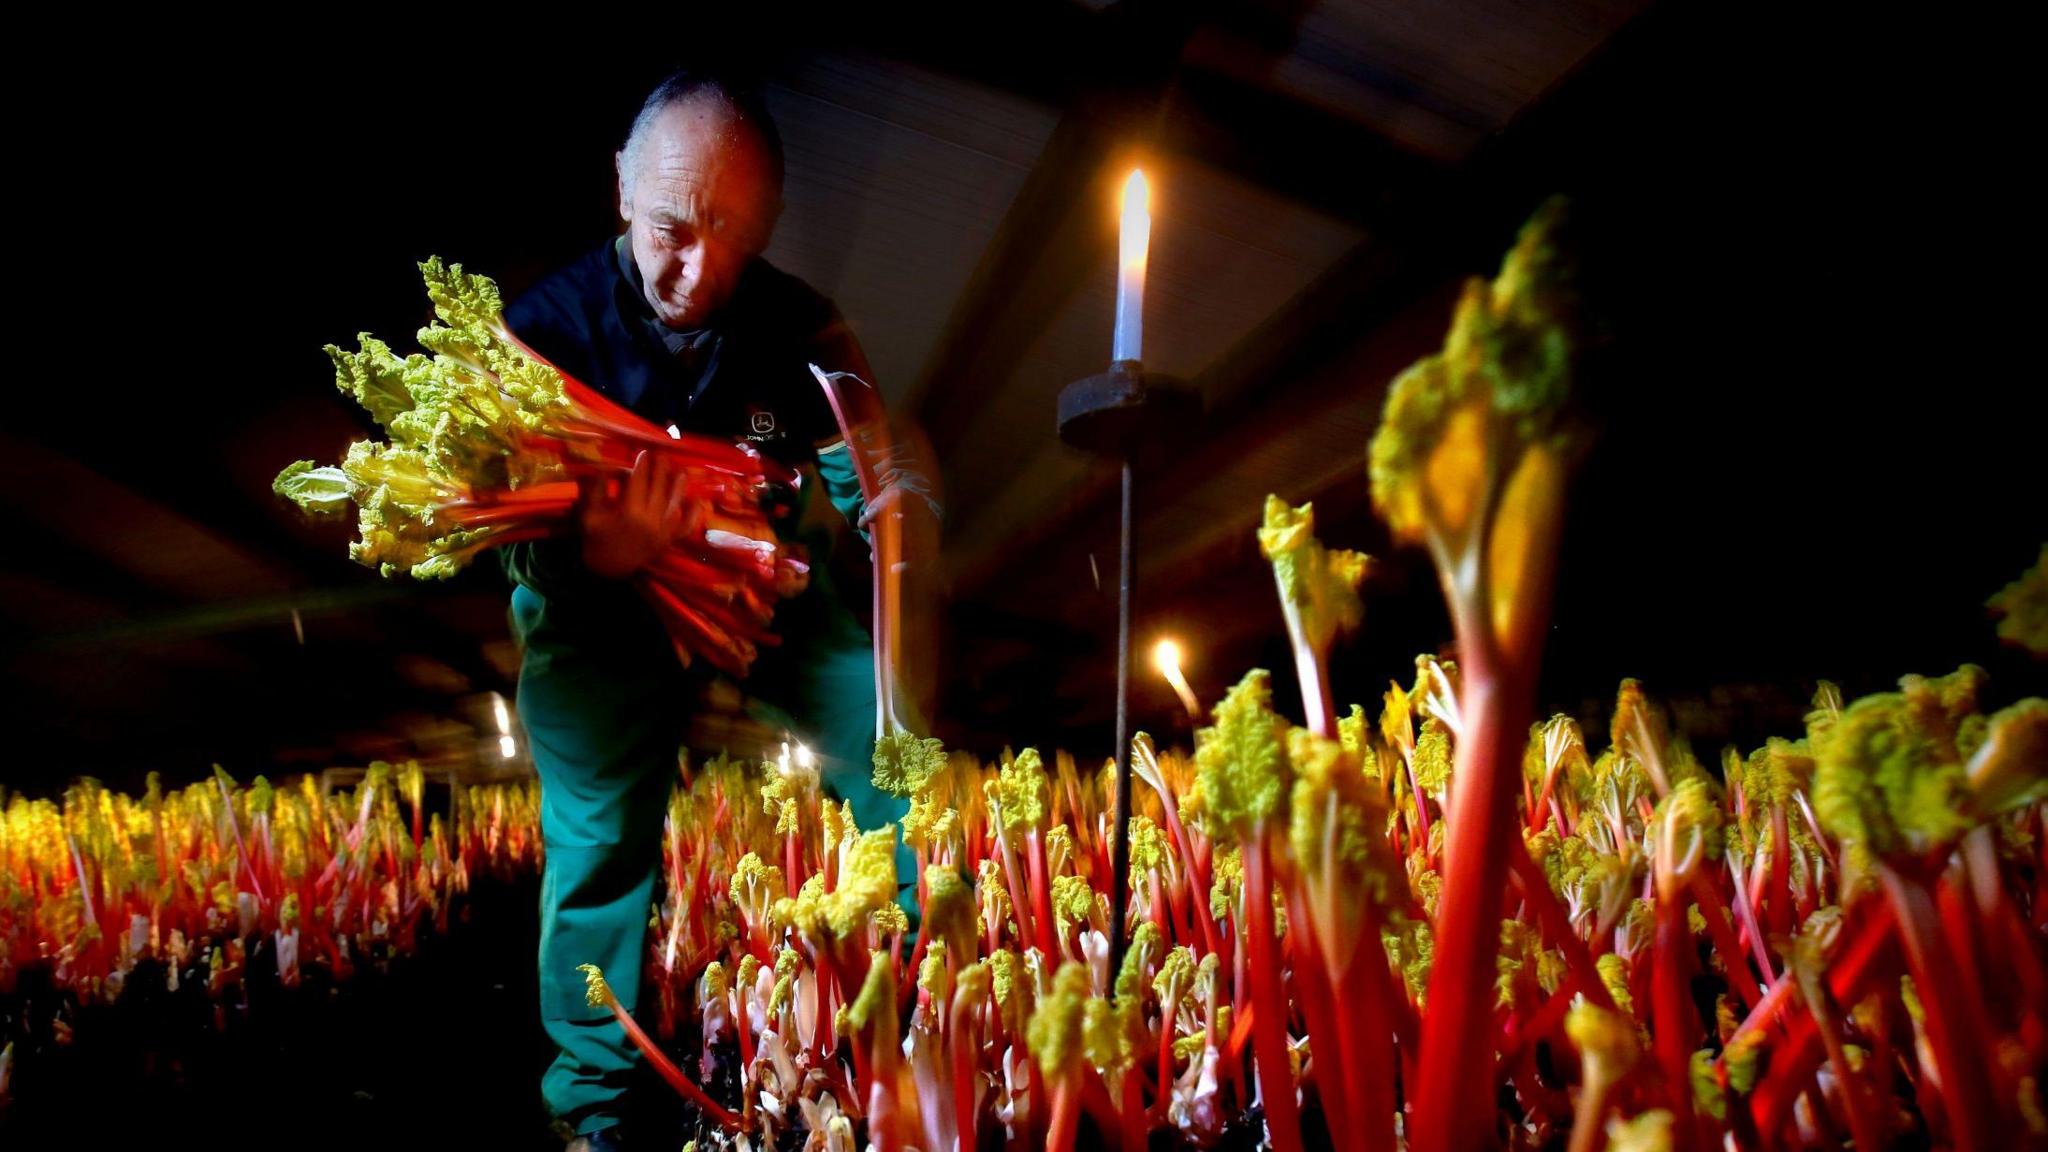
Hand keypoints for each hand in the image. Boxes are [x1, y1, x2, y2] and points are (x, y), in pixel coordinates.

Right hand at [578, 450, 688, 578]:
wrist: (608, 570)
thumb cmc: (596, 540)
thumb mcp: (589, 515)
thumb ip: (596, 492)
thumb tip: (605, 469)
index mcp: (629, 513)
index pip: (638, 482)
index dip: (642, 466)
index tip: (644, 453)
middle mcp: (650, 520)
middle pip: (658, 489)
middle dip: (660, 470)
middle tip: (662, 454)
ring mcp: (662, 532)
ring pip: (674, 504)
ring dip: (678, 486)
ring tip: (680, 471)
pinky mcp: (668, 541)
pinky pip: (685, 527)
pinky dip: (693, 515)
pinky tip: (696, 500)